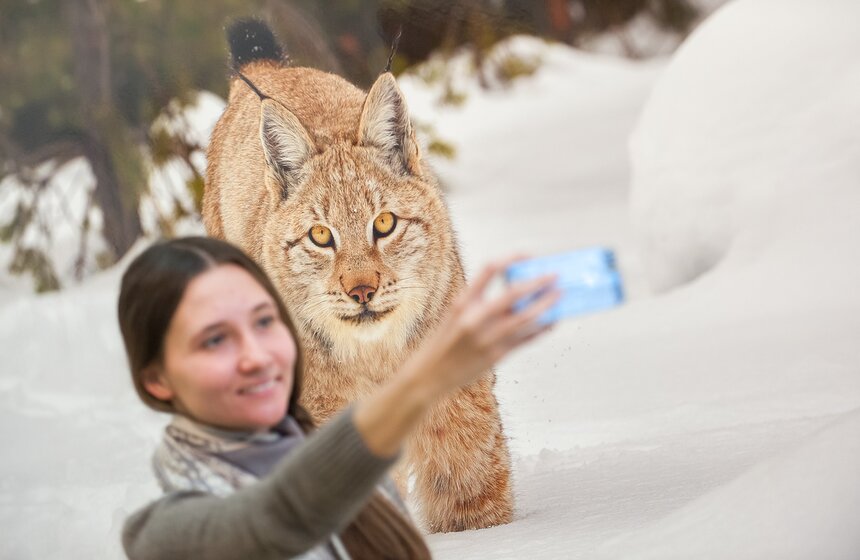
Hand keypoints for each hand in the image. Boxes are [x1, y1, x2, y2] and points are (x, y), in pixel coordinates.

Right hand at [414, 256, 560, 396]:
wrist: (430, 374)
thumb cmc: (444, 341)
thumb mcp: (455, 315)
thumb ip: (479, 302)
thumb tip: (515, 292)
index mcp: (463, 302)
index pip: (489, 270)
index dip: (511, 258)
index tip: (527, 254)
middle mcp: (475, 318)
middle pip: (514, 293)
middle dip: (538, 283)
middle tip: (555, 275)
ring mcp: (487, 338)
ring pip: (526, 318)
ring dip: (546, 305)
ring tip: (559, 296)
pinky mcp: (496, 356)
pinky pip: (525, 339)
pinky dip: (541, 329)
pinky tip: (552, 321)